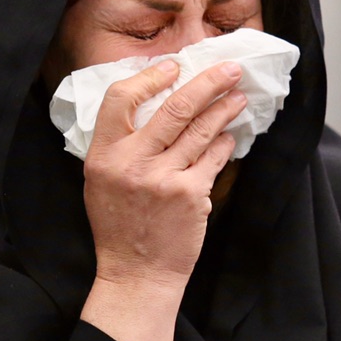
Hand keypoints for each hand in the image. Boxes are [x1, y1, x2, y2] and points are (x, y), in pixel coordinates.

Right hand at [78, 58, 246, 340]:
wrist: (137, 274)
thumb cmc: (119, 227)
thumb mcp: (101, 181)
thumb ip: (118, 145)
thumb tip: (151, 101)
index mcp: (103, 156)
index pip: (120, 98)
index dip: (150, 77)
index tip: (173, 66)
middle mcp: (131, 163)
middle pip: (174, 107)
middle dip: (207, 82)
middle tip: (229, 68)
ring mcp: (163, 178)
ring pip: (201, 129)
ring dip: (224, 108)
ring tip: (238, 96)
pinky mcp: (190, 194)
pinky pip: (214, 157)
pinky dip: (225, 143)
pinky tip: (231, 136)